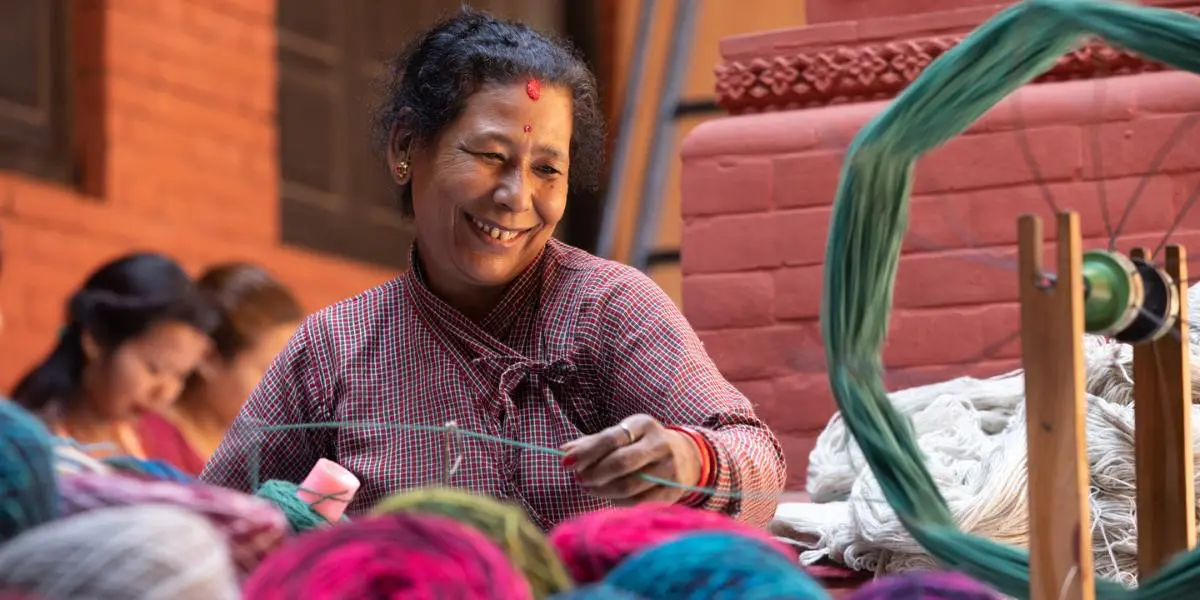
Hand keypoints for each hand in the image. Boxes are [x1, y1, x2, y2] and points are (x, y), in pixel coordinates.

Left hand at [560, 414, 701, 505]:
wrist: (686, 457)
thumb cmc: (641, 445)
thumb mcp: (621, 436)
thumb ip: (592, 443)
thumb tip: (563, 451)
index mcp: (644, 424)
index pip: (611, 437)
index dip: (586, 451)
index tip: (566, 462)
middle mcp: (660, 444)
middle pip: (621, 462)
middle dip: (594, 473)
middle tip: (579, 478)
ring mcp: (668, 469)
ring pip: (628, 485)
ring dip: (601, 490)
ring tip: (588, 488)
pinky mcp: (671, 492)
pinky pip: (637, 501)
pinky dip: (616, 501)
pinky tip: (607, 495)